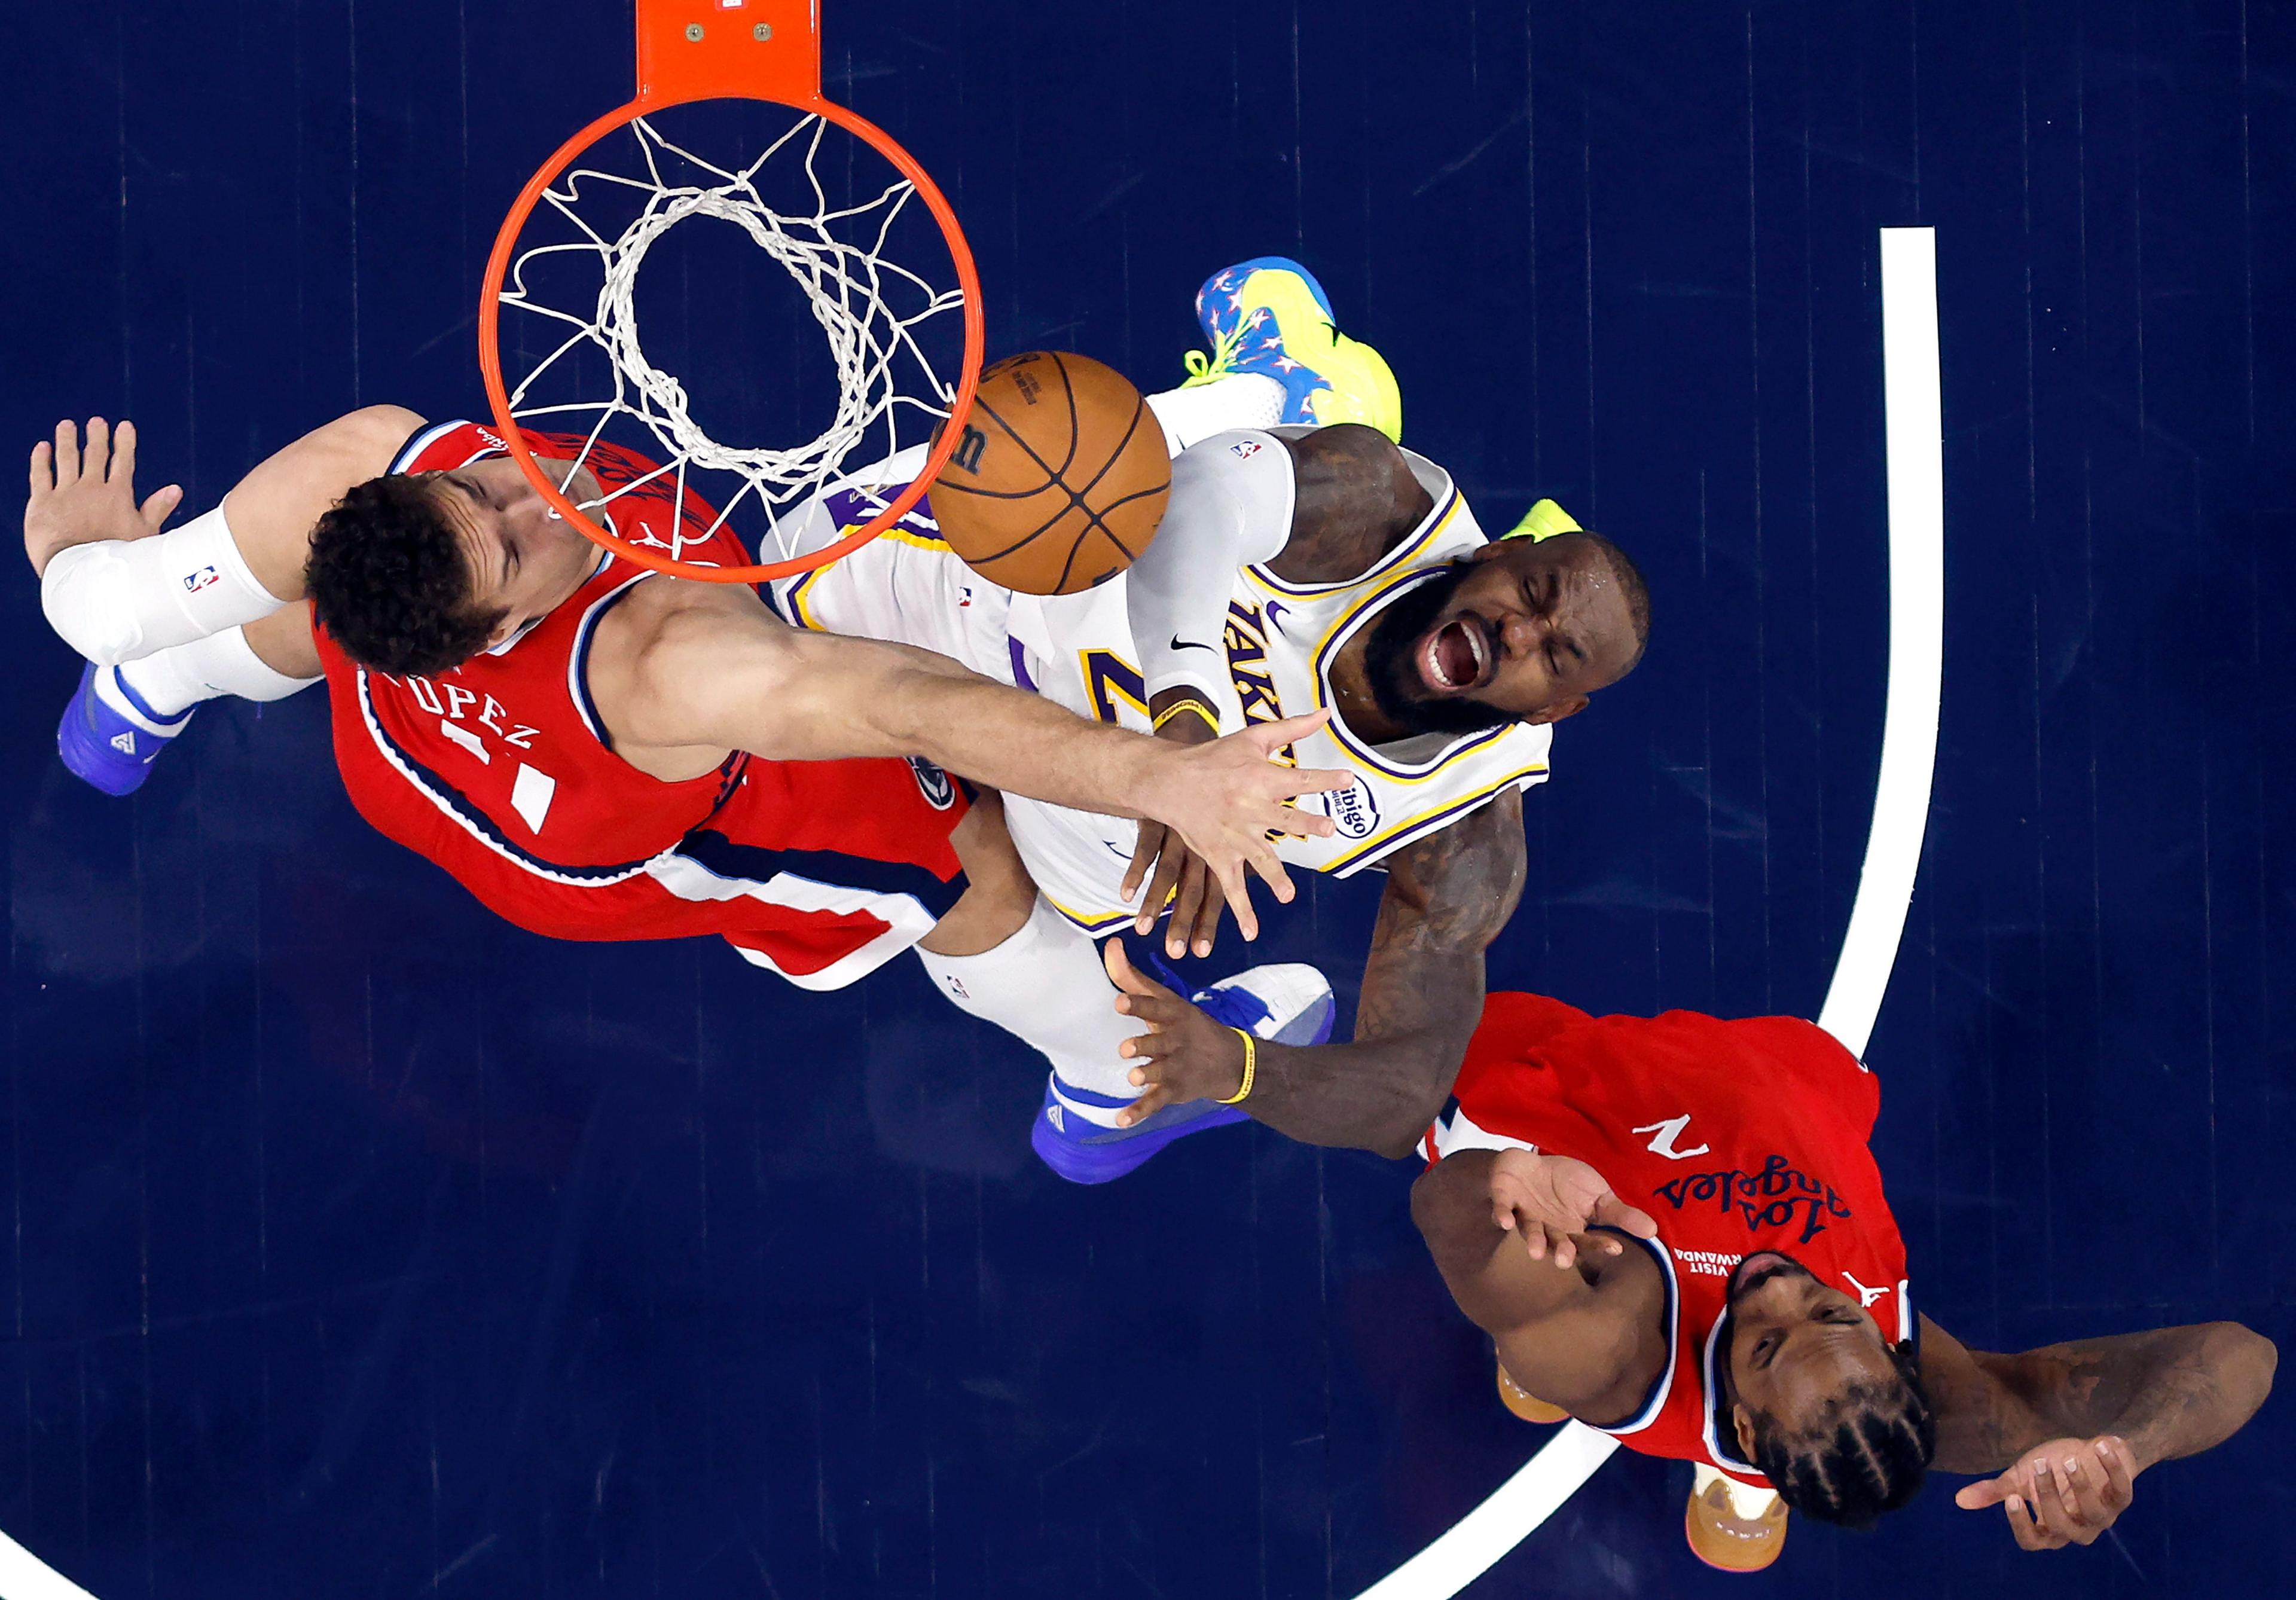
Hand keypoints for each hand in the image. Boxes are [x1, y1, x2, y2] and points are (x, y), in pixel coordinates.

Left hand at [26, 418, 181, 573]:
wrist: (80, 570)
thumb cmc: (117, 558)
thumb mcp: (144, 535)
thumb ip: (156, 509)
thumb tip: (175, 489)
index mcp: (117, 495)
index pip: (123, 462)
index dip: (124, 442)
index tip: (124, 427)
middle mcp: (91, 488)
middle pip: (94, 455)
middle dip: (96, 436)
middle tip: (96, 422)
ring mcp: (65, 493)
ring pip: (66, 459)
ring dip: (67, 440)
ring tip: (67, 425)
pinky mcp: (42, 502)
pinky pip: (40, 474)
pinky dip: (41, 459)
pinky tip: (42, 448)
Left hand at [1104, 940, 1249, 1123]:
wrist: (1230, 1062)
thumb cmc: (1185, 1024)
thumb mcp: (1166, 999)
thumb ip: (1133, 977)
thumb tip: (1110, 944)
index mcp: (1173, 1015)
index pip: (1155, 1007)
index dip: (1138, 1005)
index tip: (1119, 1001)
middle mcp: (1176, 1040)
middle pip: (1159, 1042)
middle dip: (1144, 1045)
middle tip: (1126, 1048)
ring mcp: (1176, 1067)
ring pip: (1160, 1072)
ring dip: (1148, 1075)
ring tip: (1134, 1077)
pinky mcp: (1175, 1090)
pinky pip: (1156, 1102)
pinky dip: (1139, 1112)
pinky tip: (1121, 1120)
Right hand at [1132, 709, 1349, 941]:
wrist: (1170, 781)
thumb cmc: (1215, 758)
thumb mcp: (1253, 738)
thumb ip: (1292, 729)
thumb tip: (1326, 714)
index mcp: (1260, 778)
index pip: (1300, 778)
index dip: (1325, 779)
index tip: (1348, 779)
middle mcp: (1249, 808)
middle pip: (1283, 818)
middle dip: (1305, 823)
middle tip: (1327, 829)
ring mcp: (1234, 835)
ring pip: (1258, 857)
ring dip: (1273, 877)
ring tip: (1287, 895)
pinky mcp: (1219, 854)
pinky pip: (1231, 885)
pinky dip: (1241, 909)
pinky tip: (1251, 931)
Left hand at [1486, 1148, 1658, 1269]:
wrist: (1530, 1163)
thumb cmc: (1566, 1183)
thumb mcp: (1598, 1195)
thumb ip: (1619, 1214)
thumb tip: (1654, 1230)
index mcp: (1571, 1230)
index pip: (1587, 1241)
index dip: (1599, 1244)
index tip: (1615, 1248)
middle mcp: (1547, 1228)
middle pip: (1556, 1243)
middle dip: (1560, 1252)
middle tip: (1565, 1261)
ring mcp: (1524, 1214)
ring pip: (1530, 1231)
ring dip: (1533, 1241)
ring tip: (1537, 1252)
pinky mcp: (1504, 1198)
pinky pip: (1502, 1208)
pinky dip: (1502, 1214)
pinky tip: (1505, 1222)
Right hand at [1954, 1435, 2139, 1549]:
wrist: (2090, 1453)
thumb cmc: (2054, 1470)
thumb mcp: (2022, 1478)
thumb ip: (1996, 1491)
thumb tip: (1959, 1499)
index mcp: (2050, 1528)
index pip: (2033, 1541)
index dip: (2023, 1525)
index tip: (2013, 1498)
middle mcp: (2077, 1529)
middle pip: (2061, 1527)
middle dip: (2048, 1496)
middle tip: (2039, 1466)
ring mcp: (2102, 1517)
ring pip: (2092, 1511)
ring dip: (2080, 1485)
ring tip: (2067, 1459)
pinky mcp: (2122, 1498)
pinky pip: (2122, 1489)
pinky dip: (2112, 1468)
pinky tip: (2098, 1444)